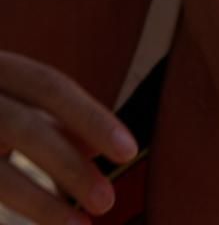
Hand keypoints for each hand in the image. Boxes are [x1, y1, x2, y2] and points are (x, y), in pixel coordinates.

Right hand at [0, 52, 137, 224]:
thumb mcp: (8, 101)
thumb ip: (45, 118)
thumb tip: (97, 147)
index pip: (50, 85)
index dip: (90, 116)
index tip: (129, 149)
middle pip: (24, 125)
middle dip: (69, 165)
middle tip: (108, 201)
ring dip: (40, 201)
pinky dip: (12, 203)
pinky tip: (38, 220)